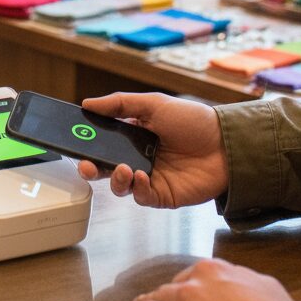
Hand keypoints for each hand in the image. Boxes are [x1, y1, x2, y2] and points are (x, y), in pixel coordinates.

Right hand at [75, 92, 227, 207]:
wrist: (226, 144)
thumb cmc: (193, 120)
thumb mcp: (154, 104)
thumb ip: (119, 104)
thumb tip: (87, 102)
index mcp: (134, 134)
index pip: (103, 140)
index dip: (88, 143)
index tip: (75, 142)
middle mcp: (138, 157)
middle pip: (105, 166)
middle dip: (92, 168)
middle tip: (86, 166)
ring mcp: (150, 177)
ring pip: (119, 185)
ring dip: (115, 179)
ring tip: (122, 169)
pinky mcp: (162, 195)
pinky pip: (141, 197)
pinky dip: (137, 189)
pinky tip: (142, 177)